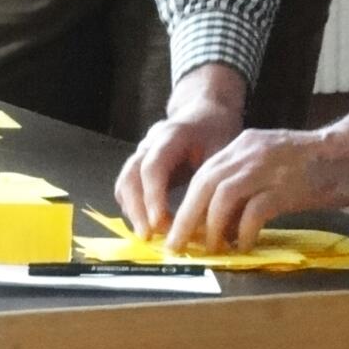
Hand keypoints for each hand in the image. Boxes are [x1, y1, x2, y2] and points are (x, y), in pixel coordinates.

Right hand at [116, 64, 246, 240]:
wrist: (205, 111)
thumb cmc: (217, 131)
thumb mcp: (223, 152)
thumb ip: (216, 184)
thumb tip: (218, 228)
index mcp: (171, 135)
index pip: (153, 167)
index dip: (153, 197)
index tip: (160, 225)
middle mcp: (150, 142)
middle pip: (131, 175)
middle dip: (137, 209)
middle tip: (150, 237)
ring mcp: (141, 152)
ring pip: (125, 182)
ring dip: (133, 210)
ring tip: (150, 236)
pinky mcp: (140, 164)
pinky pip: (127, 186)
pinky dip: (133, 207)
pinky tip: (150, 225)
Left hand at [164, 103, 348, 253]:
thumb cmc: (317, 162)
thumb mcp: (272, 160)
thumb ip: (248, 178)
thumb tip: (223, 217)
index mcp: (244, 144)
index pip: (203, 173)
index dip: (187, 202)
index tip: (179, 228)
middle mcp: (250, 151)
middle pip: (204, 184)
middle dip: (187, 217)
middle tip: (179, 245)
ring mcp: (268, 167)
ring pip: (222, 196)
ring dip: (211, 226)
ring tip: (211, 249)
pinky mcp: (288, 186)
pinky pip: (254, 211)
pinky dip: (243, 231)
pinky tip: (244, 245)